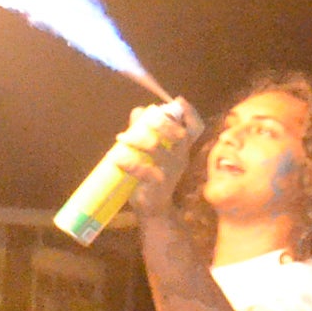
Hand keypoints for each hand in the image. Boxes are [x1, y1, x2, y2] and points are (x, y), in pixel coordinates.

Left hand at [108, 101, 204, 224]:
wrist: (154, 209)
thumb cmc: (152, 175)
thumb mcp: (150, 152)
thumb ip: (144, 130)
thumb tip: (139, 110)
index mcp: (181, 148)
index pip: (195, 129)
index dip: (190, 114)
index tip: (178, 101)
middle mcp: (180, 157)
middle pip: (180, 135)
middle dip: (163, 123)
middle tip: (147, 118)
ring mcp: (170, 172)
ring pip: (158, 150)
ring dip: (137, 140)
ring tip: (121, 138)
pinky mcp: (156, 185)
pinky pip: (143, 170)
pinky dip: (127, 162)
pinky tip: (116, 157)